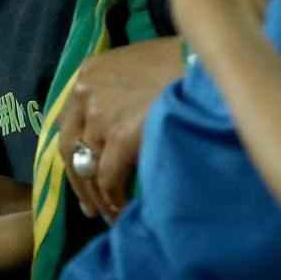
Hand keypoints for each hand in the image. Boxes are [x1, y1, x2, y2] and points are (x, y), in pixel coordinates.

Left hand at [57, 39, 182, 221]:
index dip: (76, 151)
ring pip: (88, 167)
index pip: (70, 120)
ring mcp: (100, 115)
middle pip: (70, 145)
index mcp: (90, 72)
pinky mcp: (119, 137)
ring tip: (110, 214)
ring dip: (98, 195)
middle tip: (91, 206)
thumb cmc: (185, 65)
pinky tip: (122, 211)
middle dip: (80, 180)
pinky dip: (113, 200)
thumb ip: (120, 93)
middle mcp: (86, 92)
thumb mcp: (141, 68)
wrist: (210, 68)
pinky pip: (108, 180)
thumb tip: (118, 128)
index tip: (84, 173)